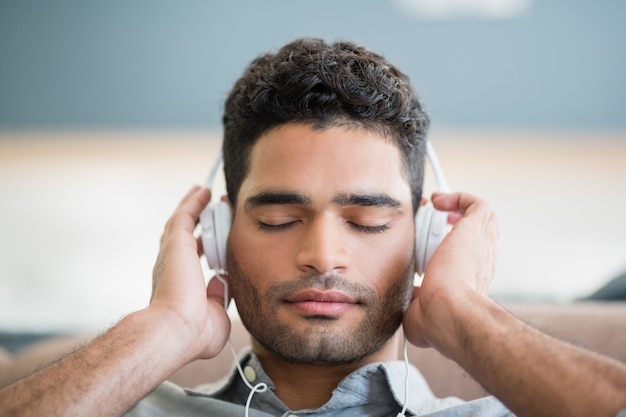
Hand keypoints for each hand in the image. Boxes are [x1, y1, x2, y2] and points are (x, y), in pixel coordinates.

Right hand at [150, 186, 230, 360]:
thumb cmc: (194, 333)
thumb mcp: (216, 316)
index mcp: (181, 285)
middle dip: (201, 222)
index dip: (207, 247)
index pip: (195, 260)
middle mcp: (172, 267)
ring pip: (183, 222)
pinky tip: (204, 191)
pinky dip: (194, 202)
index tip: (219, 241)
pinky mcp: (176, 241)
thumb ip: (220, 299)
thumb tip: (221, 282)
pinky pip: (186, 214)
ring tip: (205, 193)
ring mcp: (172, 253)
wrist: (177, 330)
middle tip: (214, 209)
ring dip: (195, 207)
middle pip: (188, 237)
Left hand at [403, 192, 498, 351]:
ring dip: (459, 209)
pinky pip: (477, 205)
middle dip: (455, 224)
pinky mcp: (477, 229)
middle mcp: (482, 263)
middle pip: (476, 236)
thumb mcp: (419, 313)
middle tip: (431, 220)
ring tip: (437, 207)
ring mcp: (483, 246)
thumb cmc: (437, 320)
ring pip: (483, 220)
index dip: (450, 247)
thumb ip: (416, 302)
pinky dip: (459, 198)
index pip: (467, 261)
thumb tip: (412, 296)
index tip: (429, 243)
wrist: (449, 311)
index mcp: (470, 282)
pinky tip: (439, 201)